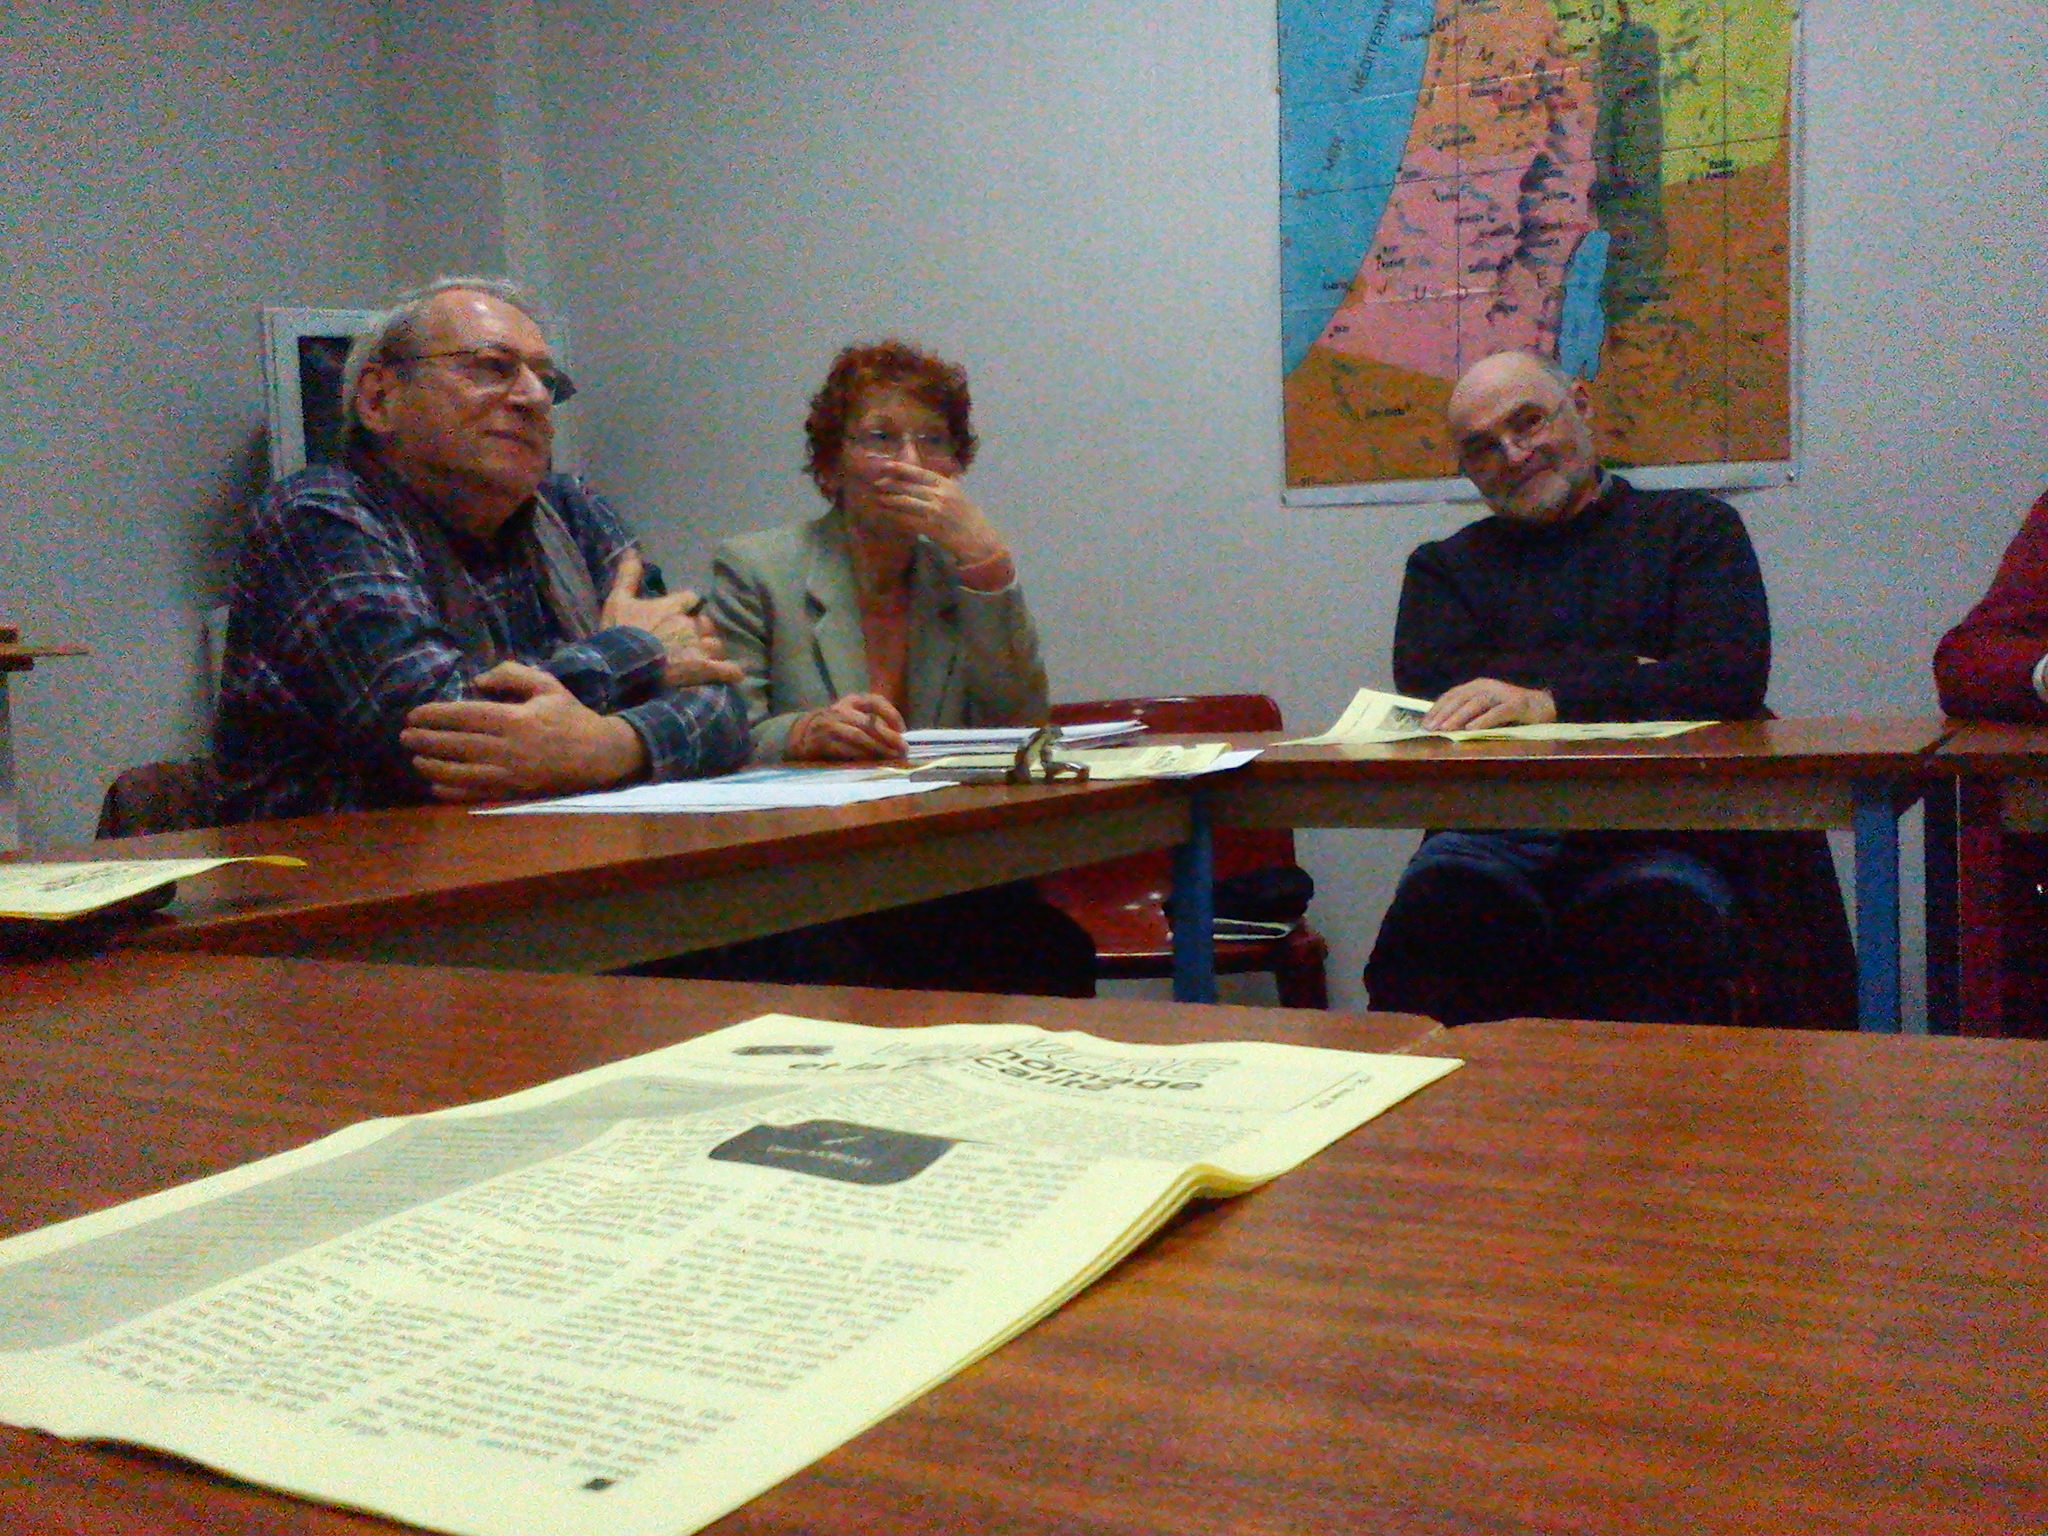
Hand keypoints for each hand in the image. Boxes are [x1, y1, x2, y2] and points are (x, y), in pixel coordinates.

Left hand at [400, 660, 645, 801]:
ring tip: (414, 757)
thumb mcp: (547, 685)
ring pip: (459, 772)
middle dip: (425, 740)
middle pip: (455, 744)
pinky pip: (474, 794)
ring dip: (432, 765)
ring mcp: (509, 775)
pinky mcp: (513, 793)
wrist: (600, 757)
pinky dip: (450, 791)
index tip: (414, 714)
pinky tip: (435, 784)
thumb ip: (511, 674)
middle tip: (405, 735)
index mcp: (514, 719)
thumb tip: (477, 680)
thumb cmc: (570, 717)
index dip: (434, 715)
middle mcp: (507, 748)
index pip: (463, 716)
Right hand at [601, 549, 743, 687]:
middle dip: (702, 630)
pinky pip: (728, 670)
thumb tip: (632, 549)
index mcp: (674, 606)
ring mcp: (699, 647)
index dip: (688, 605)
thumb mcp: (618, 601)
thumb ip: (628, 575)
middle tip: (691, 641)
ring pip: (717, 645)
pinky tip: (732, 674)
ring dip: (712, 650)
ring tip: (704, 659)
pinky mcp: (704, 669)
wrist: (622, 666)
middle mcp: (691, 625)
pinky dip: (731, 672)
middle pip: (707, 623)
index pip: (692, 598)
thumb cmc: (620, 634)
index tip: (680, 612)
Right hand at [788, 693, 908, 760]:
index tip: (903, 730)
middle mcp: (840, 710)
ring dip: (878, 748)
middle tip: (903, 749)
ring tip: (891, 757)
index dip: (892, 714)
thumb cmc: (836, 726)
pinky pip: (845, 750)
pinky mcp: (822, 742)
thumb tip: (898, 737)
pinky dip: (861, 756)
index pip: (875, 701)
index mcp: (851, 701)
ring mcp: (829, 725)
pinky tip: (872, 761)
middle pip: (869, 722)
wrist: (802, 734)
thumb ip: (872, 721)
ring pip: (859, 736)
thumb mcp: (852, 715)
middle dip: (890, 737)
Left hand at [864, 462, 1006, 567]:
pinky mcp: (931, 528)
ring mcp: (935, 512)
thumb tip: (919, 474)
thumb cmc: (966, 516)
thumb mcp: (956, 494)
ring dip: (888, 500)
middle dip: (889, 485)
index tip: (886, 466)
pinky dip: (894, 517)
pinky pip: (907, 521)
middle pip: (908, 487)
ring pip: (905, 503)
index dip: (901, 468)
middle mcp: (940, 495)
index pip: (919, 472)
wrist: (978, 540)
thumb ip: (939, 484)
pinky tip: (886, 516)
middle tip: (875, 484)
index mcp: (946, 484)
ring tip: (877, 498)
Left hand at [1423, 677, 1557, 730]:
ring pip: (1476, 704)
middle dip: (1443, 714)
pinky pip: (1497, 713)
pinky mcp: (1516, 705)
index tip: (1424, 723)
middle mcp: (1487, 686)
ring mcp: (1502, 694)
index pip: (1452, 695)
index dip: (1437, 708)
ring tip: (1445, 729)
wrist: (1543, 707)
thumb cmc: (1509, 712)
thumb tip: (1440, 726)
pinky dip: (1483, 721)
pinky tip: (1471, 729)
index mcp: (1477, 686)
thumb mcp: (1484, 710)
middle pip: (1461, 699)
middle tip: (1431, 729)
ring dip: (1458, 717)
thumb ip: (1466, 713)